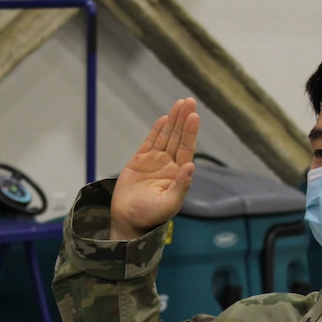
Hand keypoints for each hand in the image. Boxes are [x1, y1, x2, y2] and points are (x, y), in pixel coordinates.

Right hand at [110, 97, 198, 239]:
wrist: (127, 220)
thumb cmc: (149, 216)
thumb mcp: (168, 204)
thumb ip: (181, 186)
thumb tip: (191, 167)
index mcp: (178, 174)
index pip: (186, 149)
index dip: (190, 132)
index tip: (194, 116)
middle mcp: (169, 165)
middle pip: (178, 138)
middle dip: (183, 119)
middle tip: (189, 101)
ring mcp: (154, 162)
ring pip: (165, 136)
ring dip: (173, 120)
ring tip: (180, 103)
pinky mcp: (139, 161)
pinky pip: (150, 142)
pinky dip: (156, 130)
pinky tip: (164, 119)